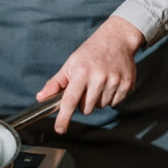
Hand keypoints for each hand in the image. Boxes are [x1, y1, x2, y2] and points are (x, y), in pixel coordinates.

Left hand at [36, 16, 143, 133]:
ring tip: (99, 82)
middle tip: (86, 87)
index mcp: (82, 72)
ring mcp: (114, 81)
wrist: (117, 38)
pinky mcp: (126, 84)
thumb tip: (40, 97)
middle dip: (83, 103)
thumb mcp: (71, 64)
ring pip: (101, 106)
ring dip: (97, 100)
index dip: (64, 117)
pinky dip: (110, 97)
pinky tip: (110, 82)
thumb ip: (56, 83)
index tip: (60, 129)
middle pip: (86, 108)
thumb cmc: (91, 51)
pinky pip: (114, 103)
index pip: (70, 100)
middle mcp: (98, 77)